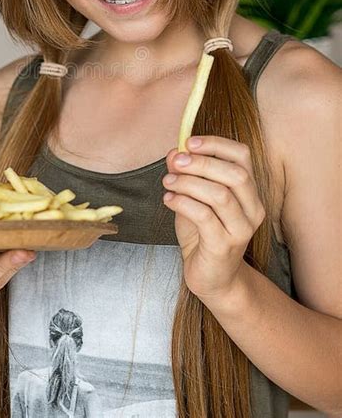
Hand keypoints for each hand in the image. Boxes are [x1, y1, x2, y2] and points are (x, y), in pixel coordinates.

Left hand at [163, 136, 265, 301]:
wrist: (211, 277)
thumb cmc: (203, 234)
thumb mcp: (193, 198)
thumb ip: (185, 175)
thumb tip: (173, 151)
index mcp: (248, 191)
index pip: (243, 156)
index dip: (217, 143)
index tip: (189, 141)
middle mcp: (252, 209)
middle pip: (235, 174)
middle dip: (202, 162)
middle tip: (175, 161)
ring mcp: (241, 229)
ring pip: (220, 195)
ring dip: (188, 183)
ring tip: (167, 182)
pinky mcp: (224, 246)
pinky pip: (204, 217)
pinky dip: (183, 203)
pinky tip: (168, 200)